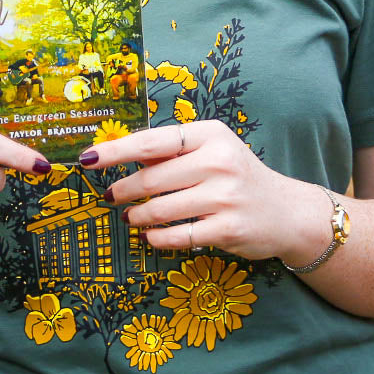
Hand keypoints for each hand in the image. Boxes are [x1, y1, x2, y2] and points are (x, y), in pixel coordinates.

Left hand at [81, 120, 330, 265]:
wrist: (286, 212)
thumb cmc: (238, 177)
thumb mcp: (211, 151)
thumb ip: (171, 152)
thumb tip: (118, 153)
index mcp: (210, 135)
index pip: (152, 141)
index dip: (115, 150)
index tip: (87, 158)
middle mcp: (219, 162)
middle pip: (152, 178)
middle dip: (123, 189)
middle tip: (110, 195)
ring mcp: (225, 197)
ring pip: (161, 209)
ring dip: (137, 216)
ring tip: (130, 217)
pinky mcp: (228, 229)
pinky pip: (178, 236)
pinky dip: (156, 238)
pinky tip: (150, 235)